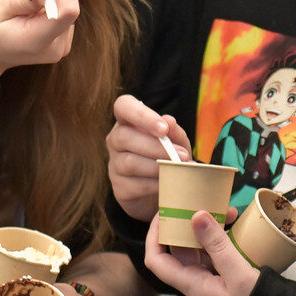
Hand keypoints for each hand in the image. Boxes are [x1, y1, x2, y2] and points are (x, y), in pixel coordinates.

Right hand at [106, 94, 185, 222]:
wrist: (167, 189)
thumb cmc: (170, 156)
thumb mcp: (178, 142)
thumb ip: (174, 132)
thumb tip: (169, 121)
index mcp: (128, 121)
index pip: (123, 106)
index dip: (141, 115)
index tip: (164, 129)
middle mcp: (115, 140)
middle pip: (124, 137)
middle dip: (155, 147)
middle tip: (181, 155)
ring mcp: (114, 165)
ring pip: (129, 163)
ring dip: (158, 167)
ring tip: (178, 169)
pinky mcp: (119, 189)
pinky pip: (135, 186)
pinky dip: (156, 185)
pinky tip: (168, 183)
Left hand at [142, 210, 260, 295]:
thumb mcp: (238, 273)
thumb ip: (217, 244)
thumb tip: (196, 216)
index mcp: (192, 285)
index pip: (157, 261)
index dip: (154, 237)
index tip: (163, 215)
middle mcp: (195, 284)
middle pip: (178, 251)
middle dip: (189, 225)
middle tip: (203, 204)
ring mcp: (209, 283)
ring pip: (198, 251)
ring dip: (208, 230)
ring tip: (227, 212)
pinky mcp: (223, 280)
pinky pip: (213, 256)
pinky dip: (219, 239)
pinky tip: (232, 227)